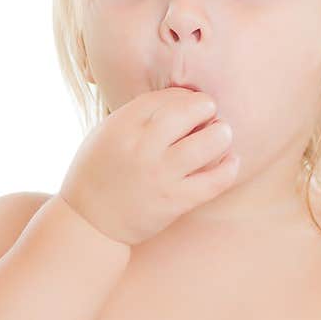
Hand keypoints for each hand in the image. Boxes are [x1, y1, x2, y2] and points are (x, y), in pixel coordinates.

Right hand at [59, 87, 239, 246]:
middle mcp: (142, 147)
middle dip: (206, 107)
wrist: (88, 222)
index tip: (190, 104)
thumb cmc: (98, 174)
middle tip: (210, 113)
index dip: (185, 97)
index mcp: (122, 126)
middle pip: (187, 112)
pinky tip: (232, 161)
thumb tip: (180, 101)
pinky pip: (213, 182)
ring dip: (221, 135)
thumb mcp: (106, 133)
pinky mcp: (174, 201)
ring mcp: (160, 175)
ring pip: (207, 144)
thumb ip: (137, 117)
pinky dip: (229, 169)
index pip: (166, 98)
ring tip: (222, 135)